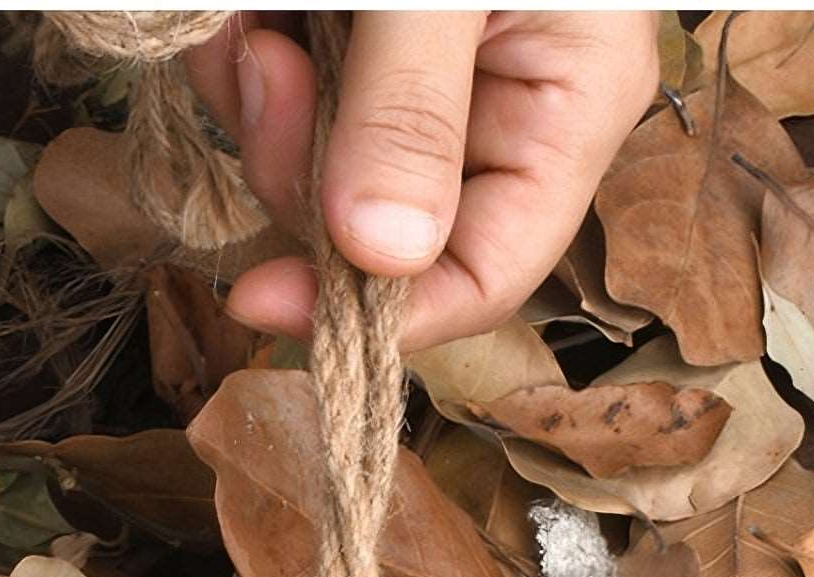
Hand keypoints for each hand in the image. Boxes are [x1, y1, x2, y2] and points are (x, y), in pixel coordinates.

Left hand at [187, 11, 659, 350]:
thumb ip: (408, 109)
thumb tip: (382, 253)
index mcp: (565, 103)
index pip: (484, 271)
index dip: (378, 311)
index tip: (263, 298)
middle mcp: (499, 112)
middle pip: (380, 235)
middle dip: (297, 172)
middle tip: (264, 68)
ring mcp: (424, 90)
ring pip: (319, 177)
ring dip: (261, 112)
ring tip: (258, 22)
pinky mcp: (357, 58)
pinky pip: (286, 112)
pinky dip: (248, 68)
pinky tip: (251, 17)